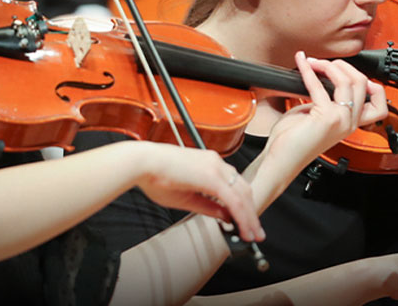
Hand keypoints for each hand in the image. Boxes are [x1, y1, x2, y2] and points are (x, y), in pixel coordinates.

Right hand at [130, 143, 264, 241]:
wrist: (142, 163)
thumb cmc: (156, 177)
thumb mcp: (187, 198)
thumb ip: (209, 206)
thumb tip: (227, 217)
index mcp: (210, 165)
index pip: (234, 186)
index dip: (243, 205)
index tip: (246, 221)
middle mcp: (217, 163)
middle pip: (244, 191)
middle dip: (251, 214)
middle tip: (255, 233)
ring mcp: (216, 168)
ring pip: (242, 196)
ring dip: (249, 217)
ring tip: (252, 235)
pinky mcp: (212, 176)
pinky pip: (233, 200)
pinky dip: (242, 215)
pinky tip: (243, 228)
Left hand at [267, 51, 390, 165]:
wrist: (282, 159)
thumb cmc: (293, 141)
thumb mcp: (317, 115)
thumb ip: (326, 99)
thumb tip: (323, 78)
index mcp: (351, 124)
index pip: (379, 104)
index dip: (373, 85)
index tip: (353, 74)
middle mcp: (349, 122)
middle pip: (362, 83)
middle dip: (344, 66)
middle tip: (326, 63)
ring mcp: (340, 120)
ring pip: (346, 81)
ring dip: (328, 65)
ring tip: (314, 62)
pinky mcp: (326, 117)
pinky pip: (319, 85)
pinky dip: (308, 70)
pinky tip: (302, 63)